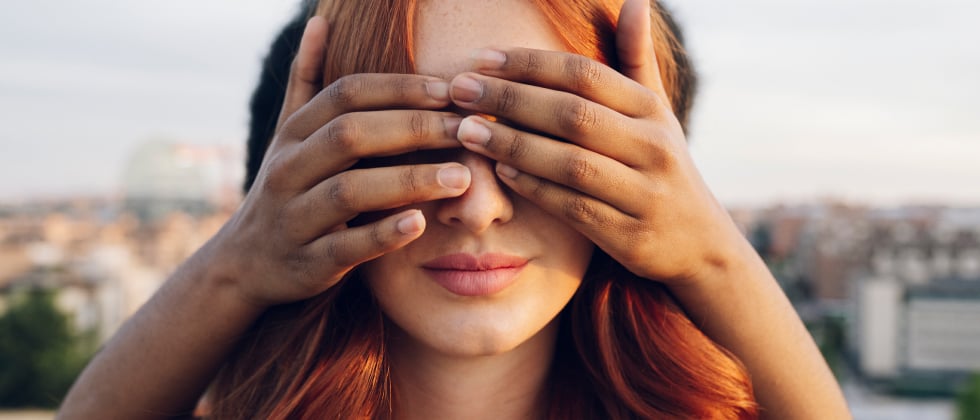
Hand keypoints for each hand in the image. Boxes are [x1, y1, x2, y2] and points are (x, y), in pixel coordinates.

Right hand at [209, 17, 468, 307]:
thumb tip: (320, 22)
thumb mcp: (288, 135)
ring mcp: (294, 217)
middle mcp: (288, 169)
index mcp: (293, 133)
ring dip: (408, 181)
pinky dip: (382, 235)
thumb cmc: (286, 191)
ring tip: (461, 177)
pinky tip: (420, 224)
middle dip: (413, 129)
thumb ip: (306, 81)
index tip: (449, 90)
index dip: (399, 89)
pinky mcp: (306, 262)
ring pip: (349, 191)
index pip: (346, 95)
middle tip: (467, 130)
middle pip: (350, 135)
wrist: (243, 264)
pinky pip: (345, 247)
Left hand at [447, 1, 743, 285]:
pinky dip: (535, 189)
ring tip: (467, 131)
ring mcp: (643, 193)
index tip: (481, 59)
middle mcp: (652, 148)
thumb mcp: (658, 114)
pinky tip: (500, 173)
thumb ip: (637, 60)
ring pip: (570, 163)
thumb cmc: (661, 168)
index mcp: (652, 111)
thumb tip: (636, 1)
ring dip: (513, 145)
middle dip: (510, 100)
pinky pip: (574, 207)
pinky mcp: (629, 235)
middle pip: (572, 115)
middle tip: (459, 90)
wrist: (700, 243)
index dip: (530, 65)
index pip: (585, 76)